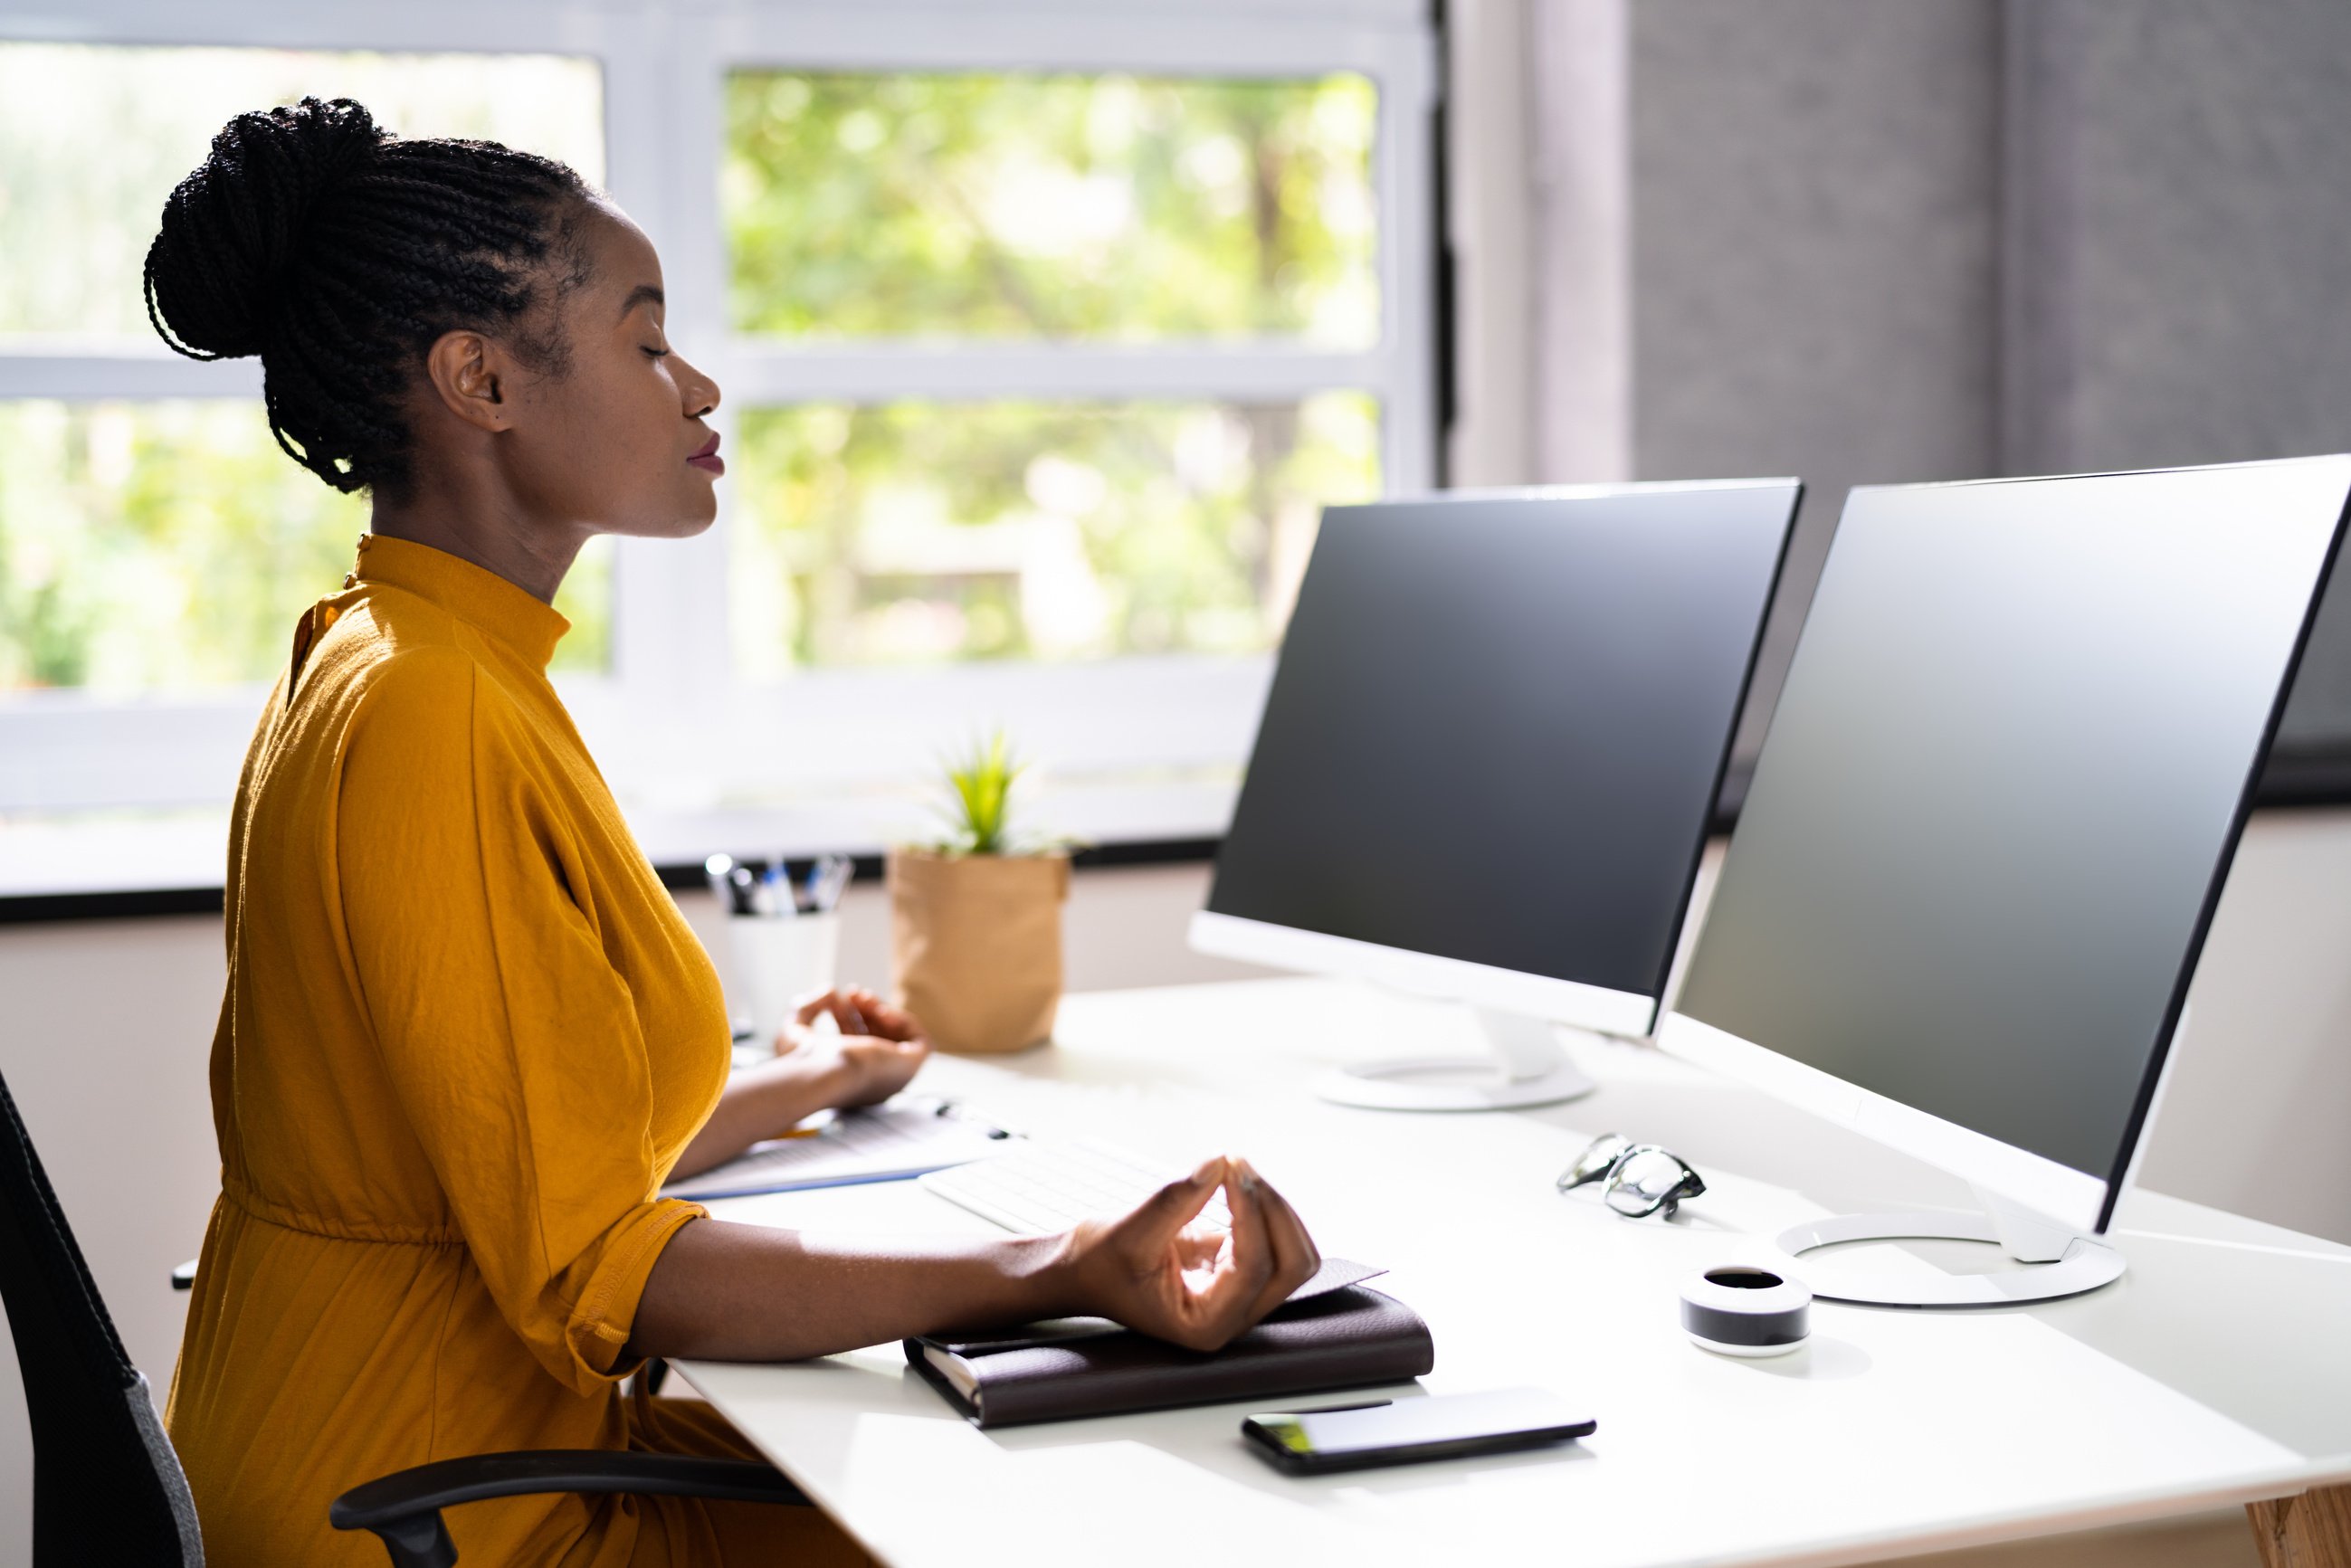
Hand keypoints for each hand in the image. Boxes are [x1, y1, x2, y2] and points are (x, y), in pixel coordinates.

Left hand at [779, 986, 929, 1109]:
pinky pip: (921, 1042)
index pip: (858, 1044)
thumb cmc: (804, 1062)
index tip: (837, 998)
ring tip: (863, 997)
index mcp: (848, 1080)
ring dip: (883, 1011)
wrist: (822, 1073)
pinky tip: (883, 1012)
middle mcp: (873, 1080)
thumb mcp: (794, 1031)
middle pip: (879, 1039)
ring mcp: (893, 1076)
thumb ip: (807, 1007)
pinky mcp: (909, 1068)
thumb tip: (830, 990)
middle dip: (866, 1010)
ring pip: (899, 1038)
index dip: (848, 1017)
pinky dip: (905, 1021)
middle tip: (853, 994)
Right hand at [1057, 1155, 1319, 1351]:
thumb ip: (1177, 1199)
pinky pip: (1275, 1239)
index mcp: (1207, 1325)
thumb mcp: (1130, 1231)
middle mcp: (1232, 1317)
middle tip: (1237, 1167)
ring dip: (1275, 1207)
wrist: (1083, 1272)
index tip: (1229, 1169)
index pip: (1254, 1268)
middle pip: (1293, 1266)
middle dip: (1275, 1210)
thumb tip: (1220, 1164)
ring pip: (1293, 1253)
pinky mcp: (1239, 1269)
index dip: (1252, 1213)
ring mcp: (1241, 1295)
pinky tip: (1233, 1180)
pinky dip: (1262, 1206)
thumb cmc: (1100, 1264)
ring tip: (1236, 1170)